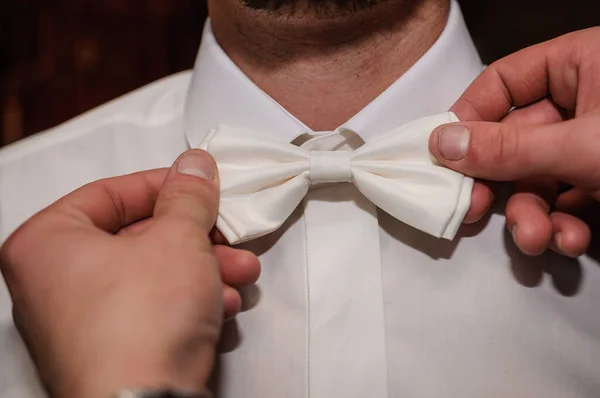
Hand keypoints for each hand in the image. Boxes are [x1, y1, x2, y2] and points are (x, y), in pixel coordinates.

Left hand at [0, 150, 259, 397]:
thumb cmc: (140, 323)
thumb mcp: (178, 237)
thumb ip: (188, 195)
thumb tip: (194, 167)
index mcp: (47, 243)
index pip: (110, 193)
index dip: (164, 185)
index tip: (199, 185)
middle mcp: (53, 283)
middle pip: (138, 239)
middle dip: (197, 238)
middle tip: (226, 232)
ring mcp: (79, 323)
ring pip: (153, 276)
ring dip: (204, 270)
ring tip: (238, 273)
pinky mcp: (108, 352)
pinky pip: (151, 310)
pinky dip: (188, 303)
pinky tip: (220, 307)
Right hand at [430, 27, 599, 257]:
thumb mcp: (585, 145)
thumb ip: (511, 148)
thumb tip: (443, 143)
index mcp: (581, 65)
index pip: (502, 83)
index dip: (469, 118)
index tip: (444, 155)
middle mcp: (583, 103)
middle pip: (513, 142)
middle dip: (500, 186)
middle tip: (473, 209)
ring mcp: (592, 146)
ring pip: (537, 180)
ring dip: (531, 217)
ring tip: (539, 238)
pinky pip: (566, 202)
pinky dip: (562, 226)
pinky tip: (569, 239)